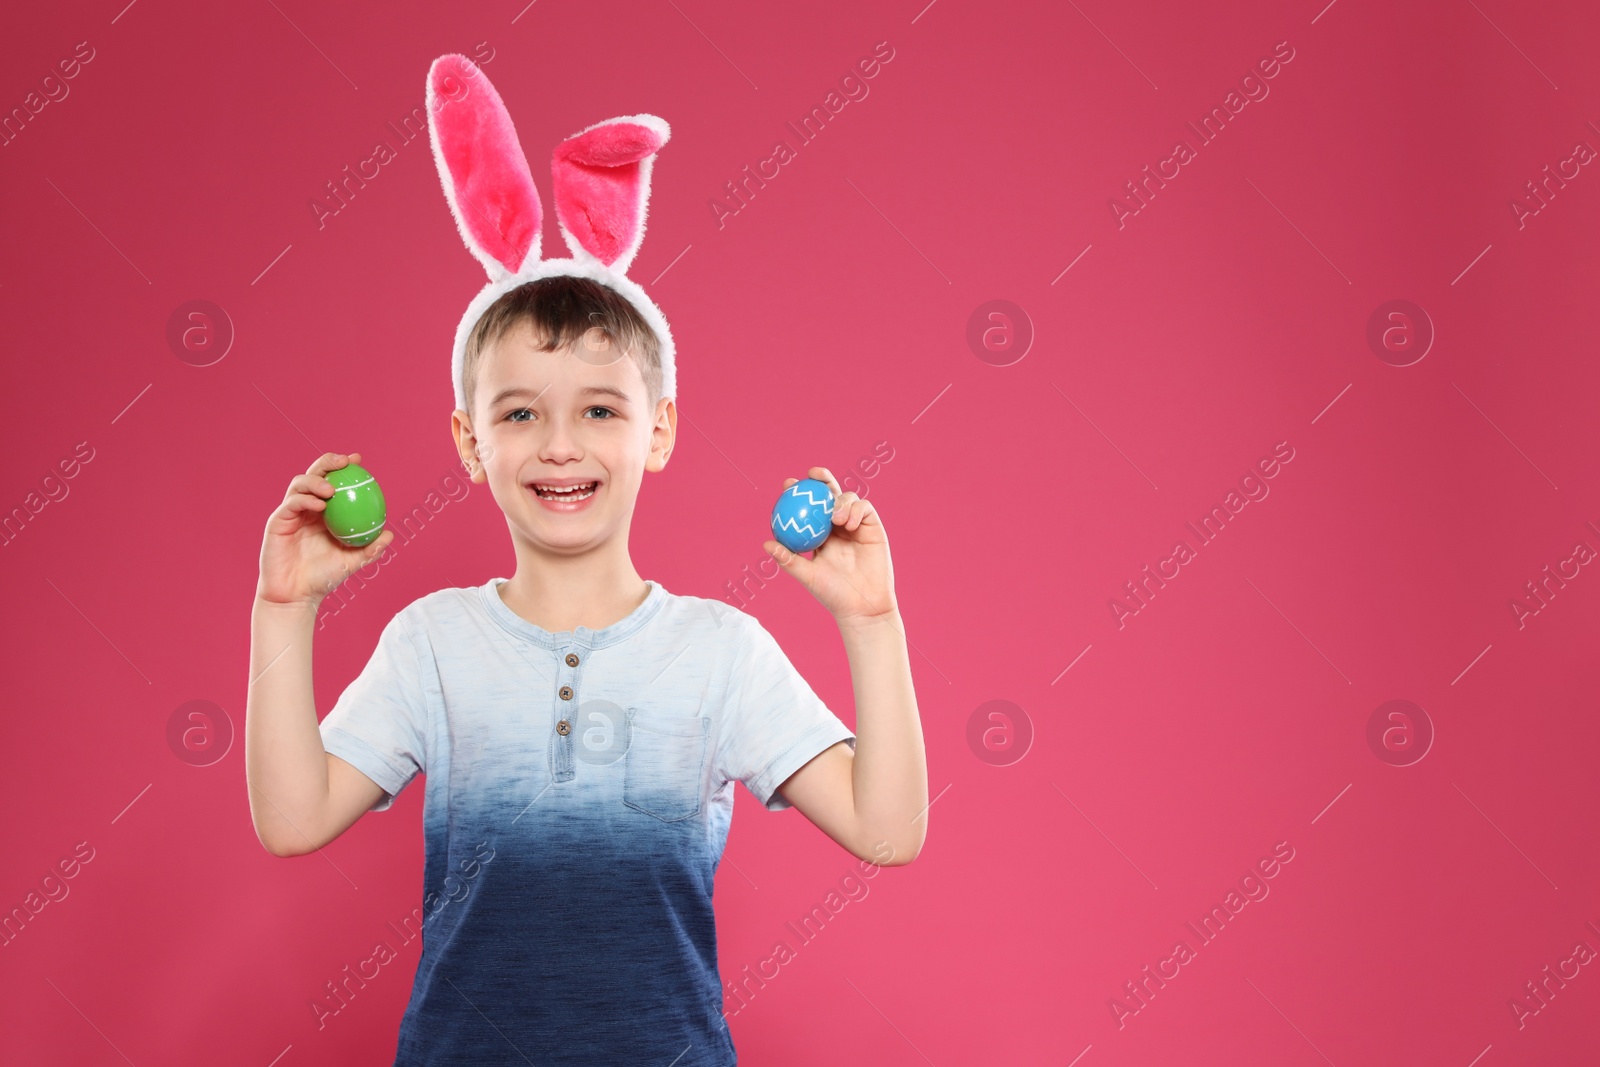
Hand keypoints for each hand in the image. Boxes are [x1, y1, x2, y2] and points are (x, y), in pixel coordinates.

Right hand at [256, 451, 395, 608]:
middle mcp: (306, 508)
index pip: (333, 481)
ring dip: (317, 481)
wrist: (296, 595)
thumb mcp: (352, 562)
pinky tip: (320, 505)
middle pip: (315, 475)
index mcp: (324, 512)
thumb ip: (370, 548)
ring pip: (300, 484)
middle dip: (328, 462)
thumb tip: (390, 534)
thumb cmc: (323, 578)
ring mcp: (291, 513)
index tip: (358, 460)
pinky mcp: (278, 521)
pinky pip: (291, 504)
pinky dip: (306, 500)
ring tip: (332, 490)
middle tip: (345, 461)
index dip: (343, 467)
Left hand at [764, 466, 897, 625]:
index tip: (788, 484)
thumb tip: (766, 544)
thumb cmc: (833, 594)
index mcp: (819, 534)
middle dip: (822, 478)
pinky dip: (856, 510)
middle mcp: (837, 526)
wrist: (863, 605)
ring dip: (840, 501)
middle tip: (812, 474)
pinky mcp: (872, 527)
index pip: (807, 507)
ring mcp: (855, 525)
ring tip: (835, 519)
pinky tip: (848, 523)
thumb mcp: (808, 575)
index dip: (798, 492)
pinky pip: (864, 508)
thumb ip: (789, 559)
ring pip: (847, 498)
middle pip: (829, 494)